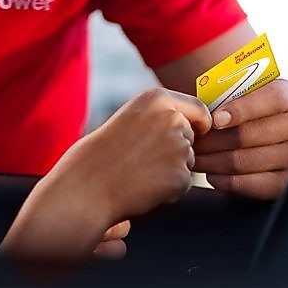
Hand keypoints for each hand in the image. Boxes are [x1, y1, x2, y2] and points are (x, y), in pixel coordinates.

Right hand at [0, 89, 210, 263]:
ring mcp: (179, 147)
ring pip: (188, 161)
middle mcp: (172, 118)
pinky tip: (144, 187)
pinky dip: (169, 189)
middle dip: (176, 149)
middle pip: (192, 137)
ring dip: (172, 170)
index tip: (194, 133)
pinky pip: (183, 183)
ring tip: (139, 172)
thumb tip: (195, 123)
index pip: (200, 110)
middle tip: (142, 159)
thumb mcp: (132, 118)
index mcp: (157, 98)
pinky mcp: (182, 175)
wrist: (88, 184)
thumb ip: (161, 116)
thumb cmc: (103, 153)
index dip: (198, 124)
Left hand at [192, 78, 287, 199]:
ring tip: (195, 159)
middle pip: (250, 134)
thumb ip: (233, 97)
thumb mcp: (251, 98)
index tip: (215, 119)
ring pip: (246, 160)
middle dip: (213, 140)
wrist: (276, 142)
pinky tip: (213, 176)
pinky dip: (228, 181)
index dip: (241, 109)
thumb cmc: (254, 116)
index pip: (271, 99)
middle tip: (191, 143)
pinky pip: (254, 185)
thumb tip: (202, 110)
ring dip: (214, 162)